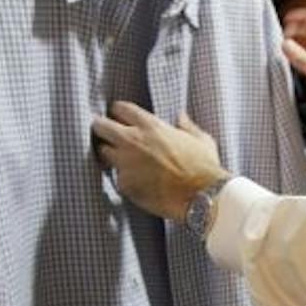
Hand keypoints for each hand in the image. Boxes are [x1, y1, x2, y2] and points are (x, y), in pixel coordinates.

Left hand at [89, 101, 227, 222]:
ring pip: (103, 152)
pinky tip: (137, 183)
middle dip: (101, 129)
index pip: (120, 108)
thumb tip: (181, 117)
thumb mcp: (201, 140)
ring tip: (122, 161)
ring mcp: (126, 162)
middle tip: (107, 136)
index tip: (120, 118)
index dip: (118, 113)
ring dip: (110, 155)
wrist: (202, 197)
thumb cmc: (205, 167)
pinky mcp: (125, 184)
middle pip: (100, 126)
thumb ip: (187, 126)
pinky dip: (124, 180)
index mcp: (151, 125)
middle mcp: (133, 140)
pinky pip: (117, 178)